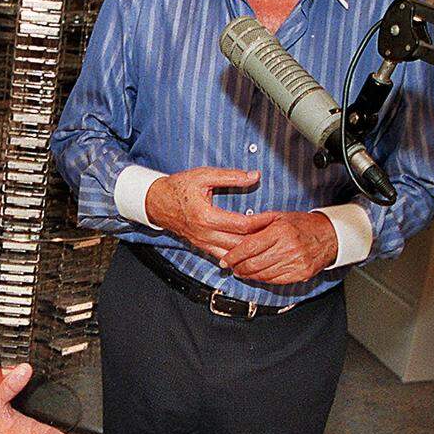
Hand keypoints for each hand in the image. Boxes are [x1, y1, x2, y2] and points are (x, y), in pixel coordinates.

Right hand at [145, 168, 275, 259]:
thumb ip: (230, 176)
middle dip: (260, 239)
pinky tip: (250, 253)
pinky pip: (222, 258)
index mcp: (206, 216)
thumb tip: (254, 176)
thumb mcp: (203, 175)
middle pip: (240, 244)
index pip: (241, 225)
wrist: (155, 202)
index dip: (261, 222)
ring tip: (267, 244)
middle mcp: (204, 234)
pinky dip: (238, 257)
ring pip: (232, 255)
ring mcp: (202, 243)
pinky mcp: (201, 246)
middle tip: (277, 232)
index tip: (274, 216)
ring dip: (250, 251)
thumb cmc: (178, 187)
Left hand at [220, 211, 337, 283]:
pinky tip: (256, 275)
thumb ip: (256, 222)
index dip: (234, 256)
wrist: (330, 236)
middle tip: (230, 266)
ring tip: (241, 271)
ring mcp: (296, 263)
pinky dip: (262, 279)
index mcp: (281, 231)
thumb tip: (234, 228)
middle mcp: (289, 248)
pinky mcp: (301, 274)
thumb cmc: (303, 224)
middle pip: (254, 263)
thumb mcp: (279, 216)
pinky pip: (275, 280)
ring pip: (263, 274)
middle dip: (238, 267)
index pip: (250, 247)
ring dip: (248, 275)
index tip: (225, 259)